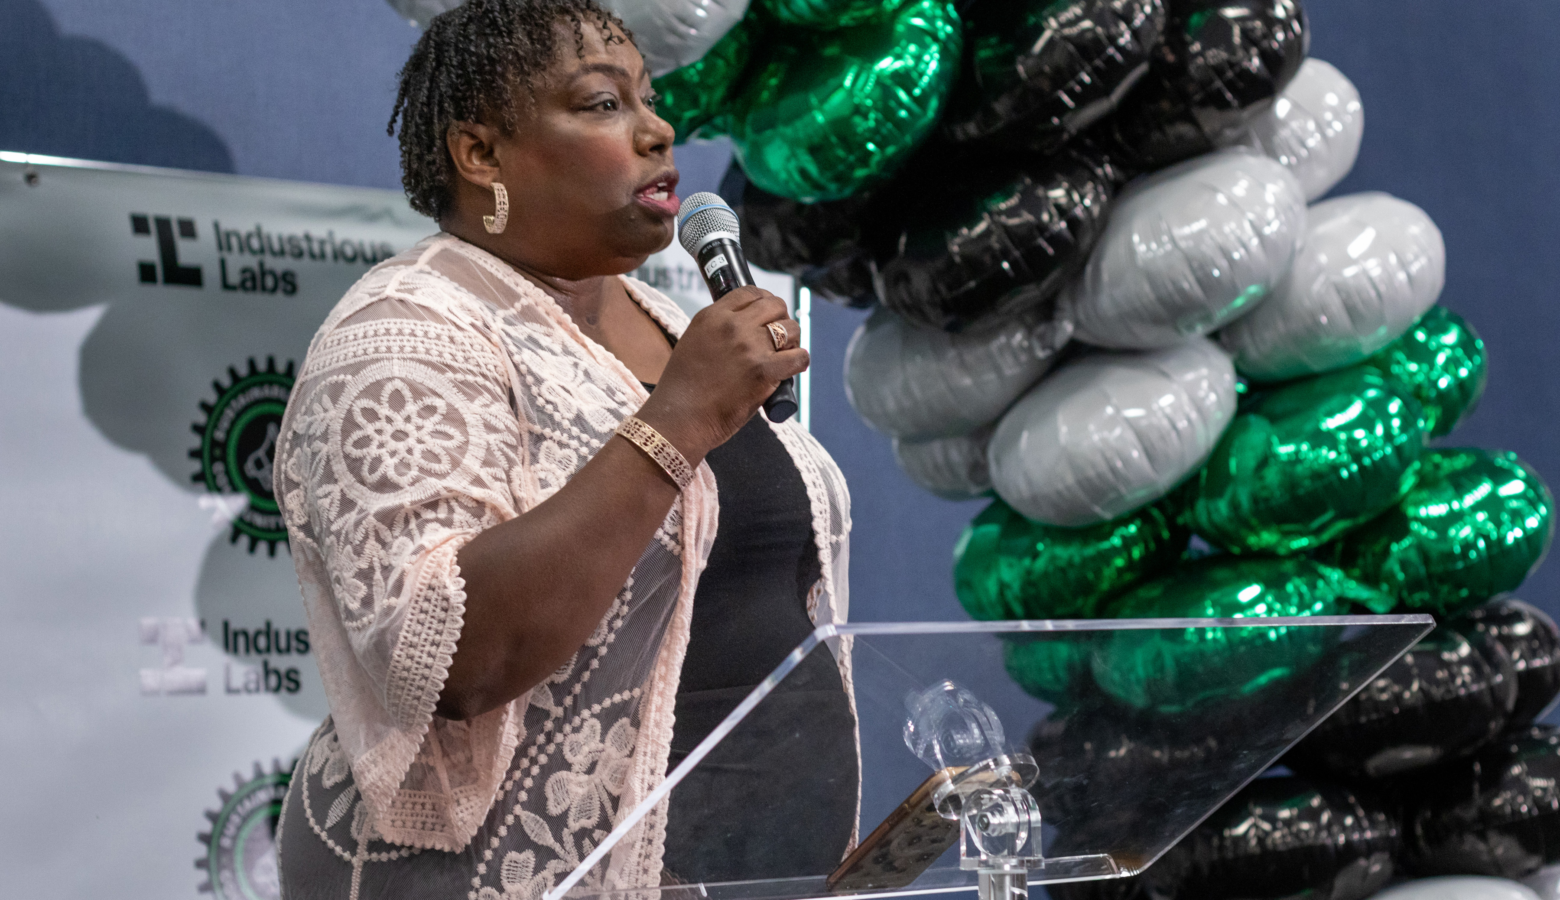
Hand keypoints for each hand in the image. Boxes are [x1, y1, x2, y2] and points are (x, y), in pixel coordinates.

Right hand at [637, 286, 807, 462]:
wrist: (679, 418)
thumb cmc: (684, 388)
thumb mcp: (693, 342)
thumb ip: (718, 329)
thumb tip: (747, 326)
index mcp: (712, 316)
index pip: (750, 292)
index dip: (765, 302)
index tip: (768, 315)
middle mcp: (732, 326)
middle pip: (775, 305)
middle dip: (781, 319)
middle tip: (778, 338)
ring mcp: (749, 347)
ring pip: (790, 328)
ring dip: (792, 341)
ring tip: (783, 355)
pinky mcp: (763, 371)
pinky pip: (798, 357)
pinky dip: (800, 361)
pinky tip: (792, 368)